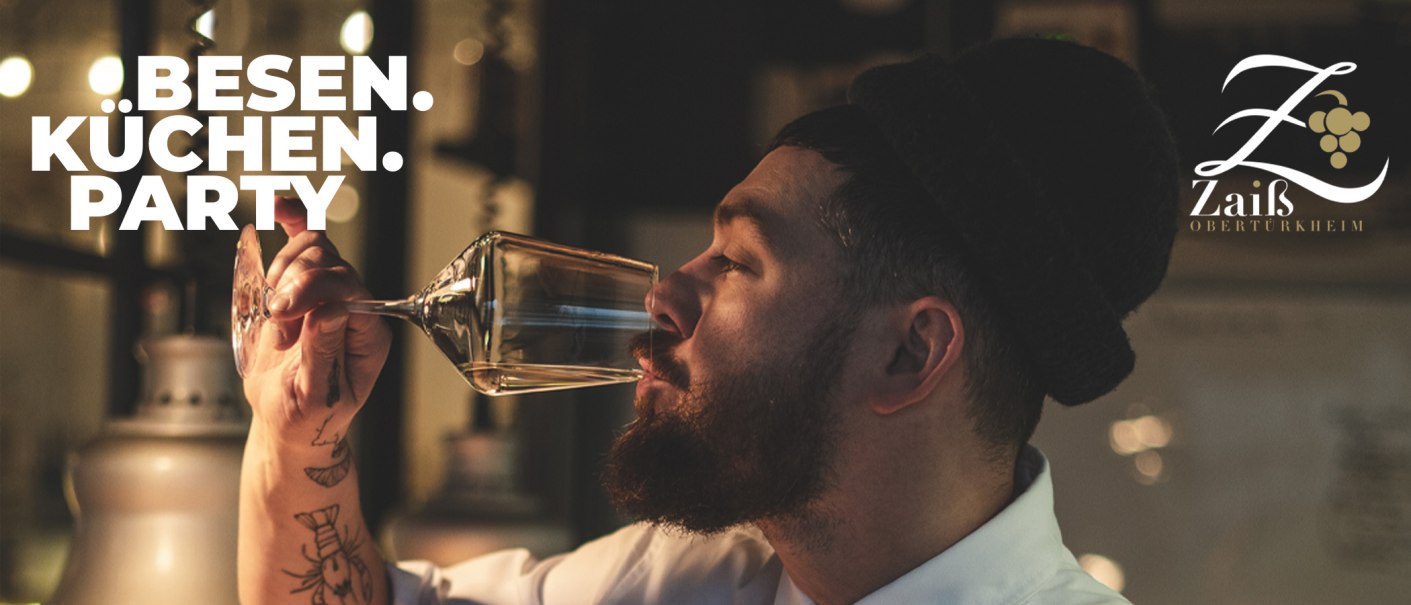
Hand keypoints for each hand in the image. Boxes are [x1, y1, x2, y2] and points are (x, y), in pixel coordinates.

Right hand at [242, 196, 390, 447]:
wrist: (289, 422)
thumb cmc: (308, 417)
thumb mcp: (317, 397)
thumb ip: (323, 353)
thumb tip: (329, 312)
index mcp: (369, 335)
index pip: (351, 290)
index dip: (314, 291)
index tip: (283, 313)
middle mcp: (356, 308)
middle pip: (331, 263)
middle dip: (296, 284)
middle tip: (277, 320)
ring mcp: (331, 293)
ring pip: (313, 250)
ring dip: (283, 273)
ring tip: (275, 315)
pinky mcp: (304, 286)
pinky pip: (303, 241)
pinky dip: (292, 221)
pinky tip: (279, 206)